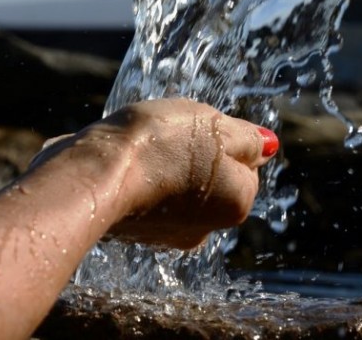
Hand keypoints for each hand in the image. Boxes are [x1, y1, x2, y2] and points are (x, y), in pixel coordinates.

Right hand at [31, 99, 275, 248]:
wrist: (94, 173)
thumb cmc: (159, 144)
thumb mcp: (215, 125)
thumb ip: (247, 138)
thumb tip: (268, 146)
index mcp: (236, 204)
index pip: (244, 164)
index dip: (222, 138)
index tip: (197, 128)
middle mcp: (206, 228)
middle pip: (211, 177)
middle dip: (192, 153)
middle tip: (169, 133)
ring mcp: (167, 235)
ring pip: (175, 184)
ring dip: (162, 163)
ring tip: (142, 145)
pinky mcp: (132, 232)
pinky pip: (144, 195)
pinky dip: (137, 177)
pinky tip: (123, 161)